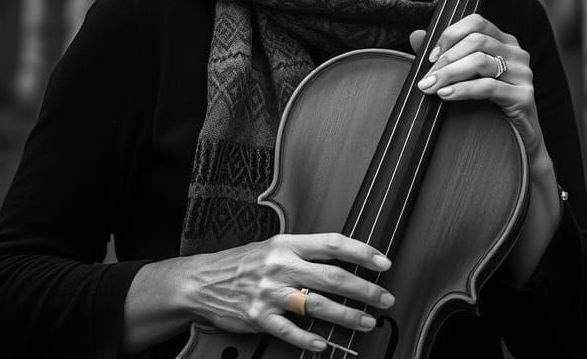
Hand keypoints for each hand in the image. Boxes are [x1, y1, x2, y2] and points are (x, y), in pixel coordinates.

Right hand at [187, 233, 393, 352]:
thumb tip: (341, 259)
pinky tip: (325, 342)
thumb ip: (304, 252)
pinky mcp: (260, 316)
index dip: (362, 252)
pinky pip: (290, 330)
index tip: (383, 262)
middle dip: (364, 289)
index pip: (332, 244)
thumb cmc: (241, 264)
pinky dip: (310, 338)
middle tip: (384, 297)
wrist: (202, 281)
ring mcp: (270, 292)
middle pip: (333, 277)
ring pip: (318, 305)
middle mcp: (281, 266)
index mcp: (287, 244)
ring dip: (347, 315)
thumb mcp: (273, 246)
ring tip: (367, 321)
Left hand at [410, 14, 547, 164]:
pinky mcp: (523, 96)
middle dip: (446, 59)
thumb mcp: (465, 78)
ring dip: (449, 73)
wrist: (518, 143)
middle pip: (476, 41)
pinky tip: (446, 94)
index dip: (450, 35)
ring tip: (431, 87)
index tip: (431, 56)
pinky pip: (488, 86)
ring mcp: (522, 74)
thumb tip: (416, 35)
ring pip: (480, 61)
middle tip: (426, 78)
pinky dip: (462, 89)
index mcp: (504, 42)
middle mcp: (516, 53)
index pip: (476, 22)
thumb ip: (443, 55)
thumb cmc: (489, 107)